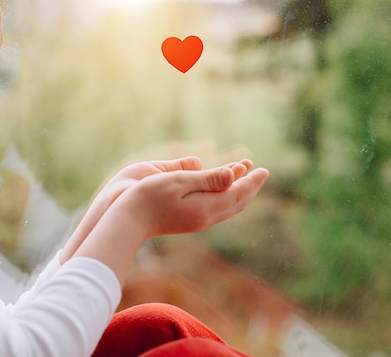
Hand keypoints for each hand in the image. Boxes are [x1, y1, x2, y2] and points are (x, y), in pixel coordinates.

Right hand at [60, 157, 251, 262]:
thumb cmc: (148, 196)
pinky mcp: (189, 222)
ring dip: (239, 193)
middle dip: (250, 187)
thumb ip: (207, 179)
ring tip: (247, 181)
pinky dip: (227, 199)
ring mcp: (197, 222)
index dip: (251, 181)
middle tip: (261, 173)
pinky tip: (224, 193)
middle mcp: (205, 218)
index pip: (237, 192)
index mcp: (205, 207)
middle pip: (236, 203)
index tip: (263, 169)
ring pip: (227, 208)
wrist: (127, 221)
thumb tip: (234, 175)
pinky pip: (217, 210)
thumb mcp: (178, 182)